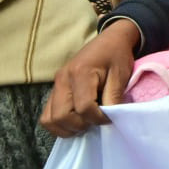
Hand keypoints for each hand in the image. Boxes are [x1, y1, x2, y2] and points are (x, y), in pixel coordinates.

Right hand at [42, 19, 140, 136]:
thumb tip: (109, 120)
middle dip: (80, 125)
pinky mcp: (54, 90)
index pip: (84, 108)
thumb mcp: (120, 76)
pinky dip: (59, 124)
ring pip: (49, 119)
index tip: (110, 116)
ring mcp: (55, 85)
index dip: (99, 118)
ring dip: (67, 127)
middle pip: (61, 116)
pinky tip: (76, 120)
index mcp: (80, 72)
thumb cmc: (116, 56)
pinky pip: (47, 115)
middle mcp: (62, 79)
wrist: (109, 41)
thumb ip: (114, 99)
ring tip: (85, 122)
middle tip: (95, 121)